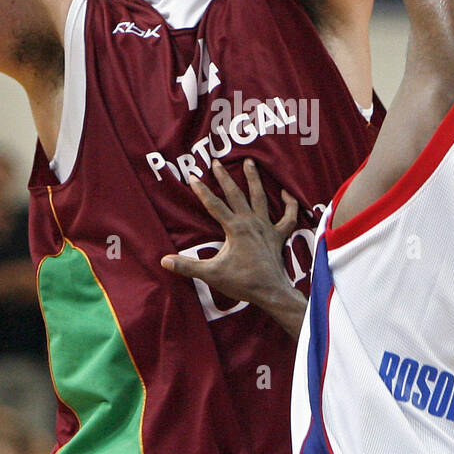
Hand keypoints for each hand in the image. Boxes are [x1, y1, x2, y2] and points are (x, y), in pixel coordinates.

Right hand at [161, 159, 298, 310]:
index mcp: (235, 228)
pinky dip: (289, 204)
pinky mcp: (279, 235)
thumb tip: (164, 261)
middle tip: (216, 162)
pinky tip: (286, 193)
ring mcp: (266, 227)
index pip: (214, 204)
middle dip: (224, 177)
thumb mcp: (211, 274)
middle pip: (236, 194)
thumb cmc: (242, 282)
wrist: (270, 291)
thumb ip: (186, 266)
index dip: (202, 190)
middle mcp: (251, 222)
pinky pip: (288, 217)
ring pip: (260, 197)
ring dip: (254, 179)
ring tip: (249, 162)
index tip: (192, 176)